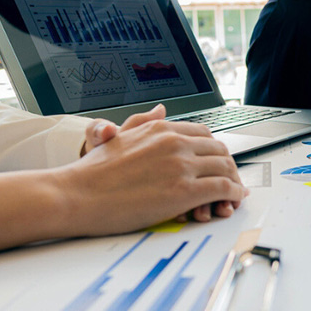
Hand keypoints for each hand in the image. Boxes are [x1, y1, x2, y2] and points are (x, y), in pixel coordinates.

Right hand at [81, 104, 242, 222]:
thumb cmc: (92, 174)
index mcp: (161, 128)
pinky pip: (223, 189)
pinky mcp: (185, 191)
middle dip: (228, 167)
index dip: (214, 151)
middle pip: (219, 150)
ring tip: (233, 194)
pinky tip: (231, 201)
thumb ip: (143, 122)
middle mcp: (175, 142)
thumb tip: (161, 109)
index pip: (204, 134)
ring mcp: (182, 165)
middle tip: (230, 181)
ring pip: (226, 169)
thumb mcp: (118, 136)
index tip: (216, 163)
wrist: (75, 195)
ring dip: (234, 182)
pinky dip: (233, 195)